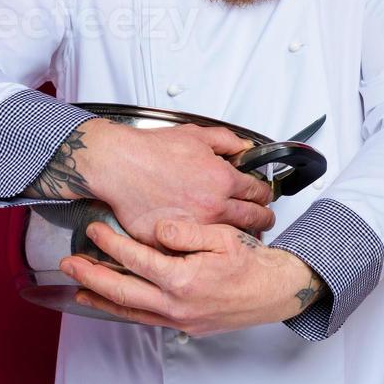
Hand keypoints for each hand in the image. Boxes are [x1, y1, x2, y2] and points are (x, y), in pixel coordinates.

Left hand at [59, 214, 327, 335]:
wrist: (277, 291)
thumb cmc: (253, 263)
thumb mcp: (222, 236)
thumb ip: (186, 232)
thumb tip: (157, 230)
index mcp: (185, 279)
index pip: (137, 260)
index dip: (111, 244)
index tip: (94, 230)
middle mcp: (178, 305)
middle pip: (123, 291)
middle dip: (92, 277)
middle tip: (69, 264)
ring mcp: (180, 320)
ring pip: (131, 311)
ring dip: (102, 300)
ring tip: (78, 288)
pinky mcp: (186, 327)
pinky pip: (147, 319)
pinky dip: (125, 311)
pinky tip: (113, 304)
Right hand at [75, 122, 276, 243]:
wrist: (119, 164)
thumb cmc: (151, 150)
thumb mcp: (197, 135)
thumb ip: (227, 141)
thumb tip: (245, 148)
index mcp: (223, 181)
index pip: (258, 193)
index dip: (264, 194)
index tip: (263, 196)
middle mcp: (213, 207)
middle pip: (252, 219)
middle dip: (263, 219)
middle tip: (264, 219)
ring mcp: (194, 227)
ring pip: (228, 237)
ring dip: (237, 235)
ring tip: (238, 233)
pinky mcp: (172, 241)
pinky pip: (193, 247)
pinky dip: (200, 245)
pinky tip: (203, 242)